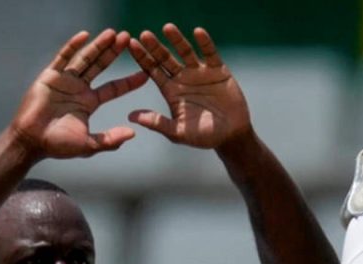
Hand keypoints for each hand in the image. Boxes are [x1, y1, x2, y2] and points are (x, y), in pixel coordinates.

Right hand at [9, 29, 148, 159]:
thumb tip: (133, 133)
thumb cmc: (58, 145)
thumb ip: (109, 139)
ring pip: (85, 58)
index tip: (146, 72)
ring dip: (98, 45)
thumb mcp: (89, 145)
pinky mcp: (49, 76)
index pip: (114, 88)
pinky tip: (84, 35)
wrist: (31, 142)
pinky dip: (73, 46)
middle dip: (114, 52)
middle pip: (101, 66)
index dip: (130, 80)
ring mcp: (64, 80)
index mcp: (89, 102)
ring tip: (113, 33)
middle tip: (129, 38)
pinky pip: (63, 58)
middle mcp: (78, 88)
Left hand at [127, 25, 250, 148]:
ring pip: (185, 52)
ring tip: (167, 28)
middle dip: (155, 47)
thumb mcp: (178, 132)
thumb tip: (131, 117)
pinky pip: (210, 53)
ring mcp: (200, 72)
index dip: (142, 57)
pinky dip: (205, 43)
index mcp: (170, 90)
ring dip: (177, 40)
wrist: (231, 135)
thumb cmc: (203, 137)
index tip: (131, 45)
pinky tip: (198, 32)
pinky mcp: (218, 70)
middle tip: (144, 35)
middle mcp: (182, 78)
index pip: (152, 70)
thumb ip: (157, 123)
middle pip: (165, 58)